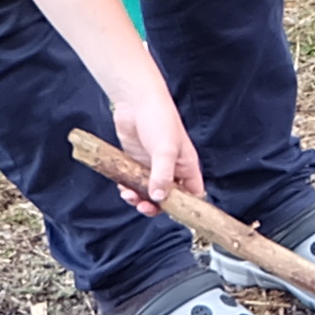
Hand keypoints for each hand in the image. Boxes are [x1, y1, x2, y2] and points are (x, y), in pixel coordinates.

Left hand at [97, 79, 202, 214]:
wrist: (136, 101)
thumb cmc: (160, 119)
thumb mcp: (165, 150)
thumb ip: (163, 176)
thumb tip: (159, 198)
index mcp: (186, 166)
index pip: (192, 194)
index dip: (185, 207)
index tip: (172, 213)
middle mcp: (171, 169)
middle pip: (168, 198)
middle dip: (156, 205)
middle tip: (145, 206)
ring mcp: (152, 166)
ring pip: (148, 192)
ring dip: (139, 198)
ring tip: (129, 195)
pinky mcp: (136, 162)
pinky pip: (134, 182)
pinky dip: (128, 188)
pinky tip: (122, 187)